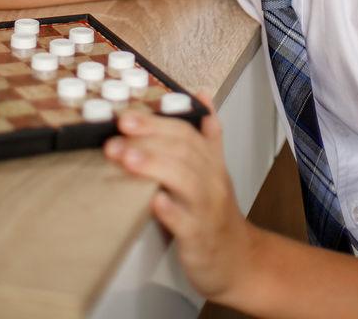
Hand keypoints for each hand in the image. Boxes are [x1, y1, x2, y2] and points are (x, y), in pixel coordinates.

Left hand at [103, 91, 251, 299]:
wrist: (239, 261)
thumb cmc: (218, 215)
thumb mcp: (216, 170)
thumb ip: (208, 134)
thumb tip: (201, 96)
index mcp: (211, 164)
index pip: (186, 133)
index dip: (157, 122)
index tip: (128, 116)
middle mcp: (211, 182)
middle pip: (184, 151)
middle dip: (149, 138)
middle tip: (118, 133)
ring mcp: (206, 210)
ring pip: (185, 181)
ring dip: (154, 166)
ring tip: (127, 158)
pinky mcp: (200, 239)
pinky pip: (186, 223)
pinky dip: (170, 211)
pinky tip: (153, 201)